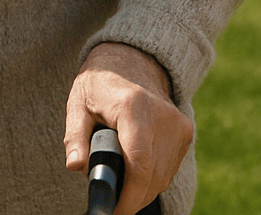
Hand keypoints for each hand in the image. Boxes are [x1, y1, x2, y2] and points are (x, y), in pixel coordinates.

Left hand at [64, 43, 192, 214]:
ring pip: (163, 176)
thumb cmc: (99, 83)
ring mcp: (178, 125)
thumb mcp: (78, 104)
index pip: (139, 164)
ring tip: (120, 187)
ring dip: (143, 190)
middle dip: (132, 198)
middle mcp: (162, 116)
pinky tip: (135, 174)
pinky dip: (153, 178)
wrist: (131, 59)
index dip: (128, 196)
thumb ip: (75, 137)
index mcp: (133, 107)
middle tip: (112, 204)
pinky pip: (169, 168)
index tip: (114, 211)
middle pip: (153, 176)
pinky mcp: (185, 131)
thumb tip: (76, 166)